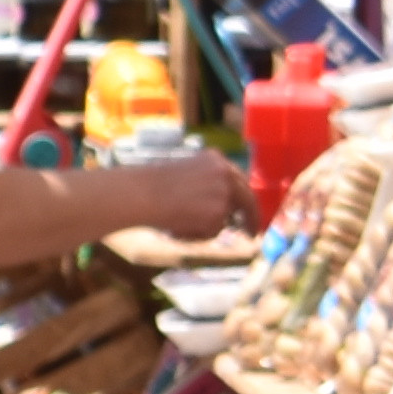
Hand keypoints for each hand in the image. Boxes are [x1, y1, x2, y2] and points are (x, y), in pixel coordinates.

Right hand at [100, 151, 248, 244]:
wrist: (140, 193)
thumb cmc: (151, 186)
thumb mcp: (186, 174)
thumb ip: (209, 184)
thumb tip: (226, 207)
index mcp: (216, 159)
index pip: (239, 181)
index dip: (244, 199)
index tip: (247, 212)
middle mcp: (226, 173)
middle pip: (247, 199)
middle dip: (251, 218)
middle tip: (251, 234)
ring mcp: (225, 193)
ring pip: (226, 219)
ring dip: (208, 226)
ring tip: (178, 223)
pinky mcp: (220, 213)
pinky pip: (214, 232)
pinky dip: (197, 234)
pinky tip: (177, 226)